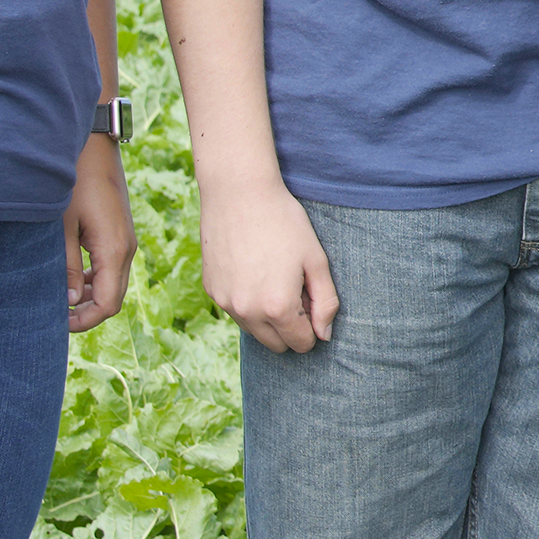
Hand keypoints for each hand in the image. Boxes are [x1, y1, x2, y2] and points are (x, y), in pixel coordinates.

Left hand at [64, 135, 135, 334]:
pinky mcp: (120, 233)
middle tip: (56, 316)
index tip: (58, 322)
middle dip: (87, 312)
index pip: (107, 304)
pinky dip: (94, 279)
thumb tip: (69, 302)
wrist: (93, 146)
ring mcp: (126, 241)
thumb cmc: (73, 183)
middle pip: (113, 298)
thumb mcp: (61, 227)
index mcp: (114, 251)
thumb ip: (65, 267)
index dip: (84, 321)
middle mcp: (126, 249)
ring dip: (90, 296)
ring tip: (60, 297)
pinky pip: (112, 267)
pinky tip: (72, 276)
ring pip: (113, 284)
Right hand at [198, 169, 341, 353]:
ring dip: (267, 317)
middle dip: (290, 326)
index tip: (311, 297)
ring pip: (254, 331)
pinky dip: (247, 302)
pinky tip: (252, 269)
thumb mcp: (316, 260)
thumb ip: (326, 302)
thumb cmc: (284, 222)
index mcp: (278, 307)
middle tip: (294, 288)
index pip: (302, 344)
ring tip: (273, 276)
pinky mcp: (211, 290)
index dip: (313, 325)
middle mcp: (247, 312)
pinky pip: (235, 311)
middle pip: (277, 345)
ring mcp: (225, 303)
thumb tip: (324, 336)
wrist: (238, 193)